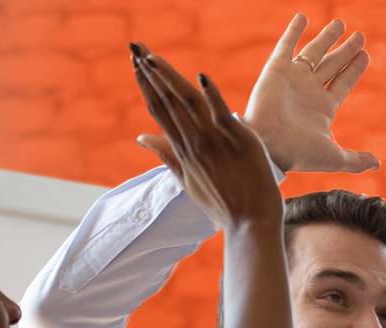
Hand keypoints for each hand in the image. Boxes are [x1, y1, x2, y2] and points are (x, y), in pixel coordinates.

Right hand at [132, 46, 282, 228]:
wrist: (250, 222)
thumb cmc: (222, 203)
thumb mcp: (187, 181)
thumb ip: (166, 155)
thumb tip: (141, 138)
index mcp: (182, 150)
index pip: (159, 110)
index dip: (146, 85)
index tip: (135, 63)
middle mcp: (194, 143)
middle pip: (168, 101)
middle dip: (150, 73)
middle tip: (135, 47)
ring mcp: (215, 141)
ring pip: (188, 103)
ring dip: (170, 77)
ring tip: (153, 56)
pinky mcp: (239, 141)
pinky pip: (222, 114)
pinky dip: (212, 96)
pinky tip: (201, 78)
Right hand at [244, 15, 378, 173]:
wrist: (268, 145)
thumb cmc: (299, 153)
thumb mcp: (333, 157)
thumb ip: (355, 159)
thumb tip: (377, 165)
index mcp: (323, 107)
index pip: (343, 82)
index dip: (354, 68)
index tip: (365, 54)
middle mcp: (309, 90)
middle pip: (332, 65)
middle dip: (345, 50)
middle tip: (359, 37)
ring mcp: (293, 79)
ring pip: (314, 52)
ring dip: (327, 37)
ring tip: (340, 23)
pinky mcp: (277, 70)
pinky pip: (286, 46)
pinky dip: (293, 31)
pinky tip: (302, 17)